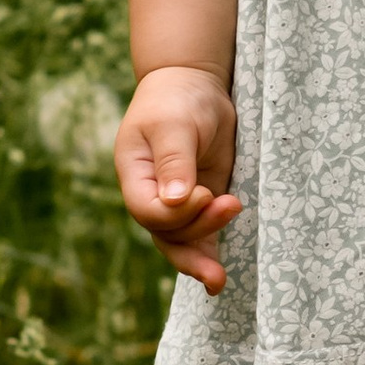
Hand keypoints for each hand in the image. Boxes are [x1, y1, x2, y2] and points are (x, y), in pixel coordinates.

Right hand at [114, 66, 242, 290]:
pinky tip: (218, 278)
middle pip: (165, 233)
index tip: (205, 192)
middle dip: (197, 234)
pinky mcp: (200, 204)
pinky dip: (208, 257)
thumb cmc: (178, 99)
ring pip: (180, 243)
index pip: (147, 211)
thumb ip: (174, 162)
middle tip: (230, 207)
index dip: (176, 214)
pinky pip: (198, 239)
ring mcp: (175, 203)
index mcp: (134, 174)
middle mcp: (150, 194)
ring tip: (222, 275)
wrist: (193, 85)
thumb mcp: (175, 125)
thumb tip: (175, 202)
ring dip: (202, 257)